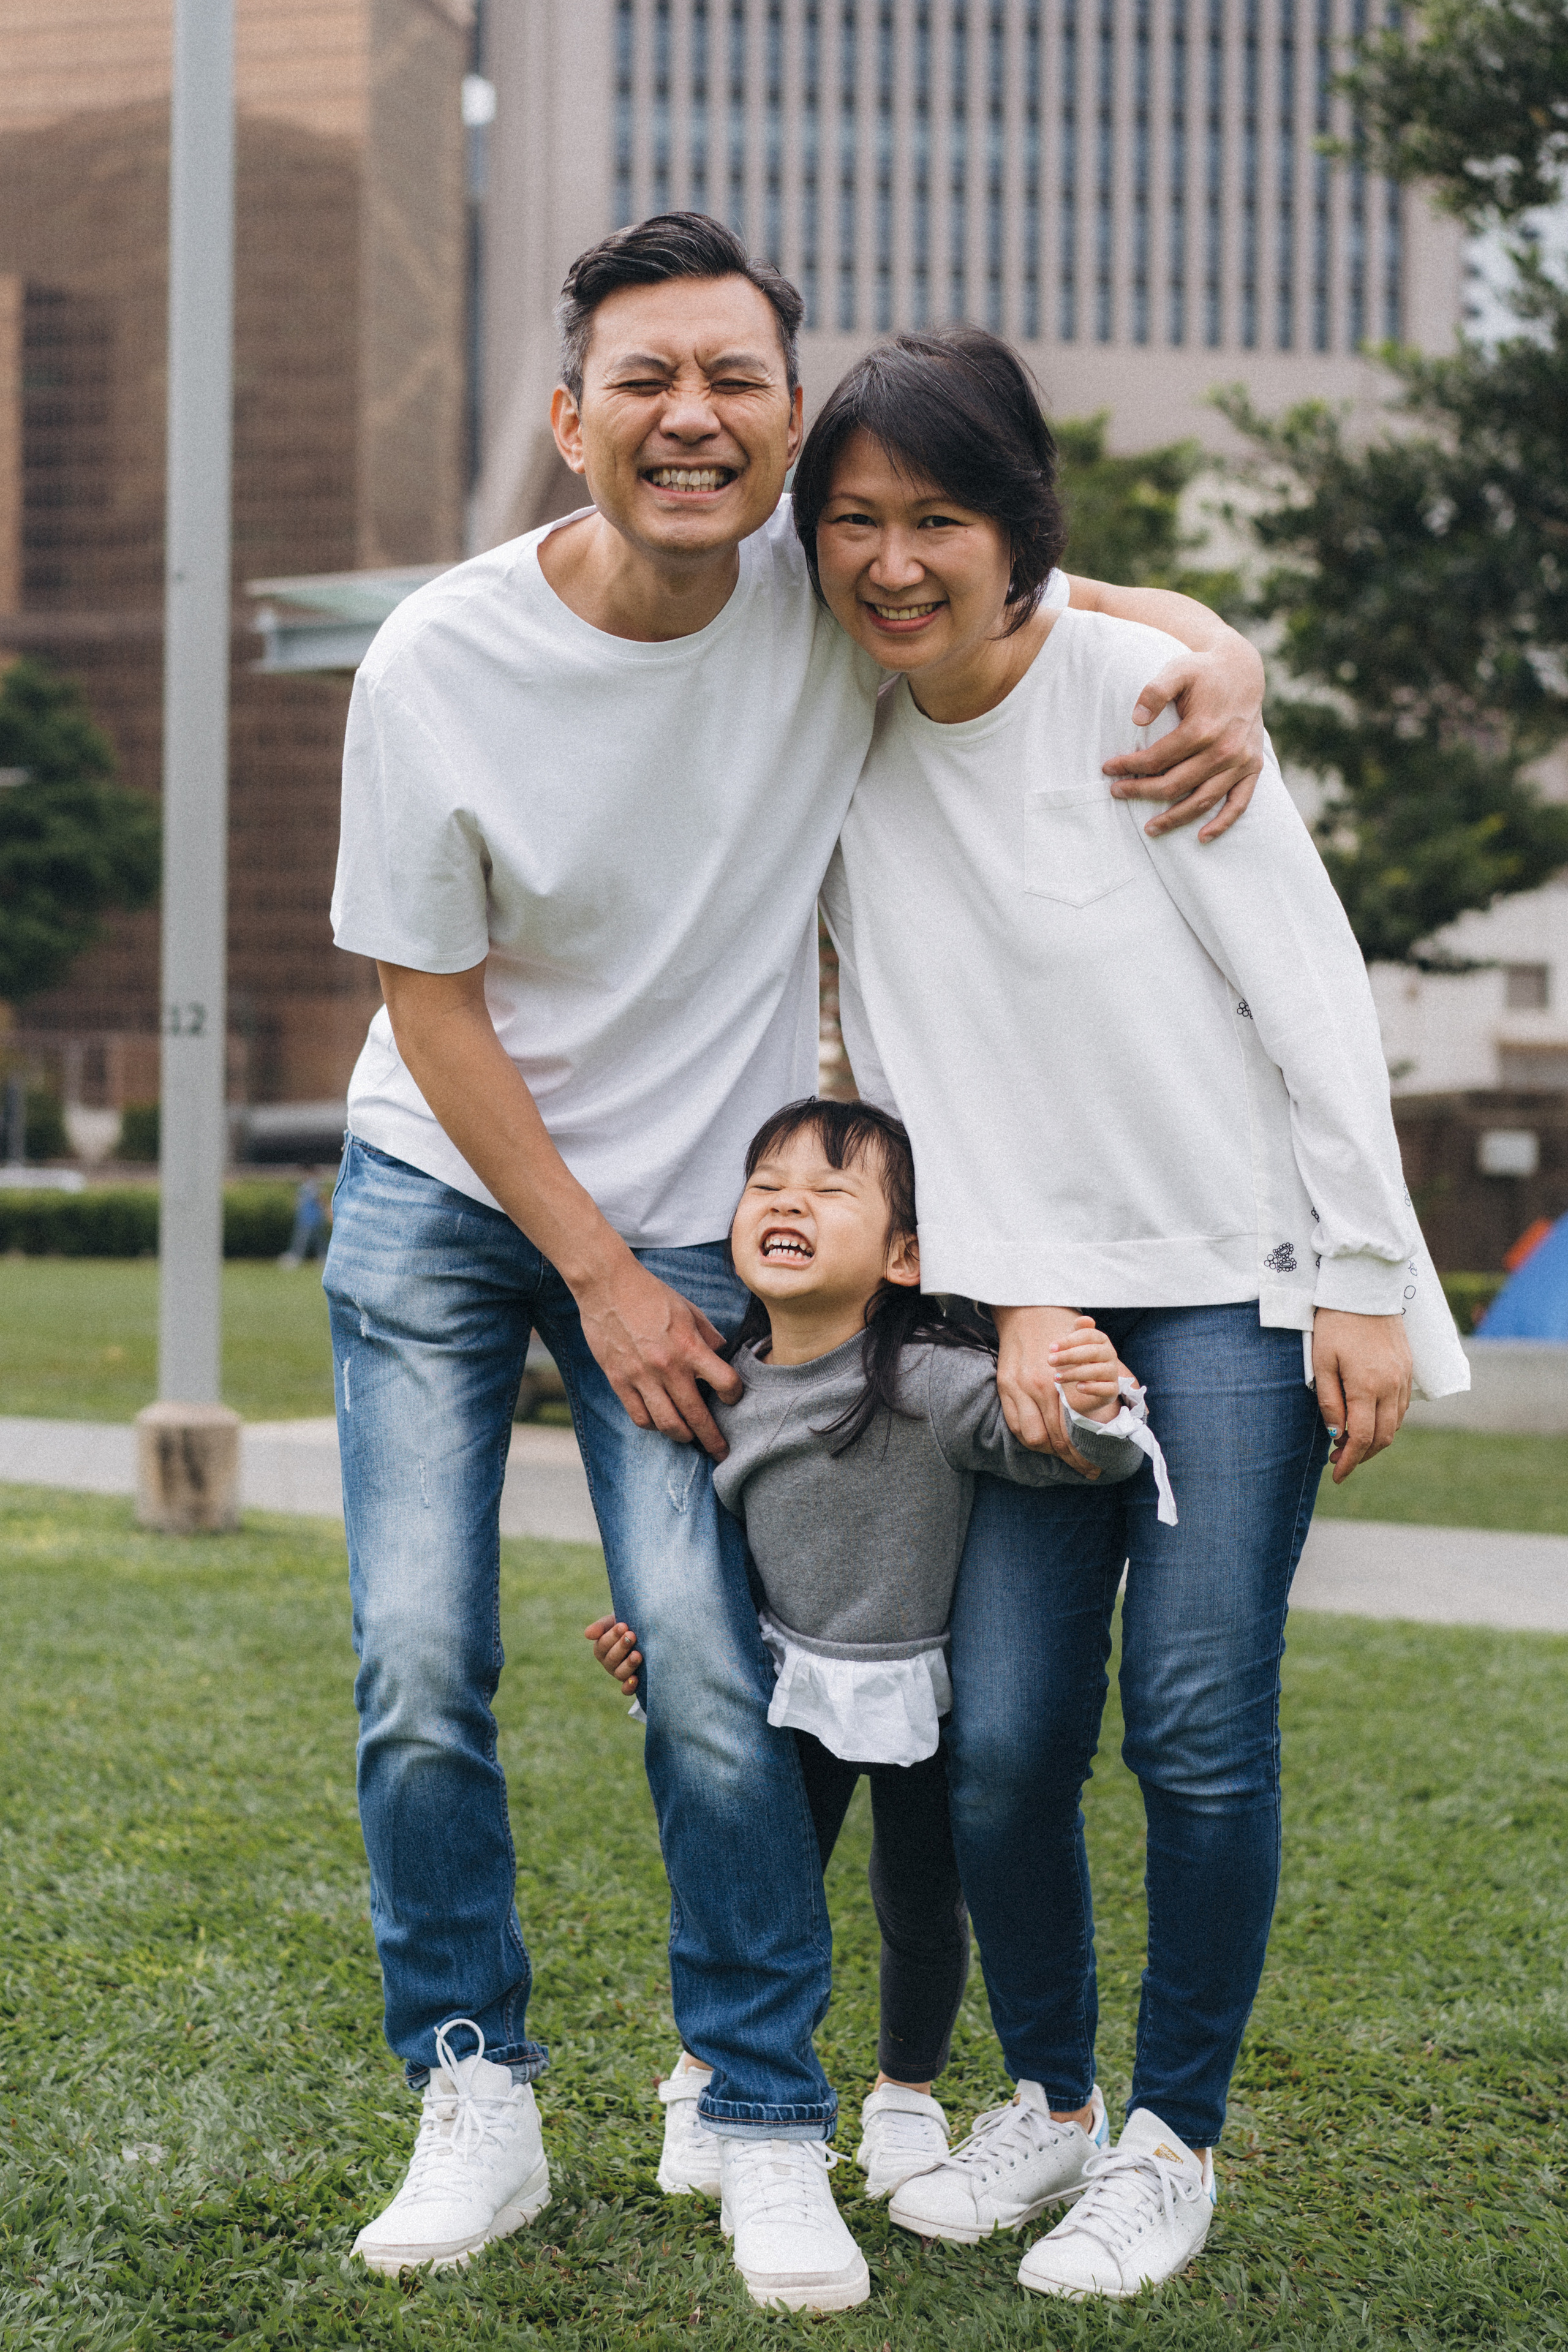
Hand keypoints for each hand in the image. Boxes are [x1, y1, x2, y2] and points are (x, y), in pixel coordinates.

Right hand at [576, 1254, 742, 1459]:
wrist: (608, 1286)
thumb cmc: (651, 1294)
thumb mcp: (689, 1310)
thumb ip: (708, 1336)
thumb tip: (722, 1354)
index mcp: (690, 1347)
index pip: (725, 1383)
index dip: (734, 1395)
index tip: (732, 1398)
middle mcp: (668, 1367)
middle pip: (697, 1416)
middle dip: (713, 1439)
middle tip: (722, 1452)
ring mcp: (641, 1377)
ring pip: (667, 1424)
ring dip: (683, 1437)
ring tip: (689, 1438)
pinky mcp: (619, 1381)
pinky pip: (639, 1417)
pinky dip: (652, 1425)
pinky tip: (659, 1422)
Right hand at [585, 1615, 642, 1695]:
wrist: (642, 1631)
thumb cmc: (626, 1625)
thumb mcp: (612, 1622)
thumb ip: (600, 1627)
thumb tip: (587, 1634)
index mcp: (601, 1648)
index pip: (604, 1644)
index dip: (613, 1636)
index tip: (624, 1626)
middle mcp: (608, 1663)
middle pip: (612, 1659)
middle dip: (622, 1647)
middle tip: (632, 1635)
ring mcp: (619, 1673)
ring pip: (620, 1674)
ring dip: (628, 1665)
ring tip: (637, 1655)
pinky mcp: (631, 1682)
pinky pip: (626, 1690)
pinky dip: (629, 1686)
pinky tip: (635, 1679)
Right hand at [991, 1306, 1098, 1472]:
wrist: (1026, 1308)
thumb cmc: (1062, 1329)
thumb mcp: (1089, 1349)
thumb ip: (1105, 1376)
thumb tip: (1133, 1397)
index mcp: (1060, 1382)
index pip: (1070, 1432)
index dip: (1082, 1454)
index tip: (1095, 1466)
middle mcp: (1036, 1388)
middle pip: (1052, 1440)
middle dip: (1070, 1459)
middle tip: (1086, 1469)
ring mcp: (1017, 1388)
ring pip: (1032, 1437)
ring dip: (1048, 1451)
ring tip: (1063, 1454)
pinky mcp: (1005, 1386)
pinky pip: (1015, 1424)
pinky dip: (1029, 1437)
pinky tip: (1042, 1439)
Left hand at [1048, 1319, 1123, 1420]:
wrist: (1083, 1386)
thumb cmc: (1076, 1360)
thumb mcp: (1073, 1344)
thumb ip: (1077, 1330)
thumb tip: (1086, 1319)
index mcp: (1101, 1340)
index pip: (1088, 1335)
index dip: (1069, 1340)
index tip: (1051, 1348)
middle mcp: (1110, 1354)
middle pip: (1093, 1352)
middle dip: (1069, 1356)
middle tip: (1050, 1361)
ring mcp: (1113, 1372)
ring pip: (1097, 1371)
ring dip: (1074, 1373)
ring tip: (1056, 1377)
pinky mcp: (1112, 1390)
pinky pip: (1106, 1389)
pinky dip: (1092, 1388)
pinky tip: (1078, 1387)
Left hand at [1103, 639, 1266, 841]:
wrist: (1242, 669)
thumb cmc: (1203, 672)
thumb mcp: (1177, 670)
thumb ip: (1154, 691)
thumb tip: (1135, 719)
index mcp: (1203, 728)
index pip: (1157, 759)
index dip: (1129, 766)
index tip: (1108, 768)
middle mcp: (1224, 750)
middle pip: (1175, 784)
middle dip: (1142, 792)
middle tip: (1117, 793)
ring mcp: (1241, 762)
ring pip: (1203, 800)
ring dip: (1175, 818)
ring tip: (1150, 829)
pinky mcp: (1253, 767)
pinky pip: (1239, 803)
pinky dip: (1222, 822)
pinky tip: (1201, 836)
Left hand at [1312, 1309, 1412, 1482]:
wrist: (1364, 1289)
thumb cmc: (1335, 1323)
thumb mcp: (1321, 1362)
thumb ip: (1329, 1401)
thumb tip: (1336, 1436)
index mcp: (1367, 1387)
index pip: (1361, 1438)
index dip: (1349, 1462)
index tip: (1335, 1476)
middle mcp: (1391, 1387)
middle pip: (1383, 1438)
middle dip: (1361, 1456)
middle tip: (1337, 1462)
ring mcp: (1404, 1379)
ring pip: (1396, 1426)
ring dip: (1375, 1442)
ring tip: (1349, 1444)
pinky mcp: (1409, 1370)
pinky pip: (1402, 1408)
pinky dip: (1387, 1423)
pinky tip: (1368, 1421)